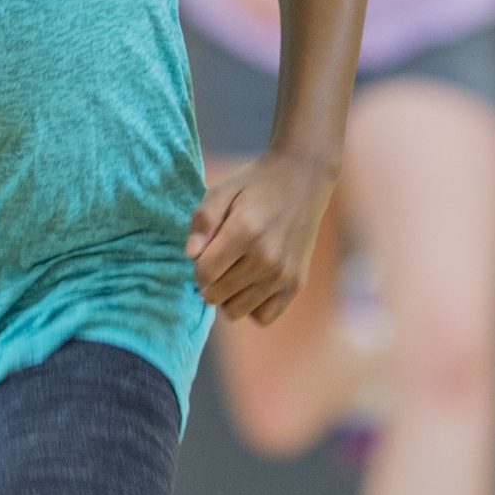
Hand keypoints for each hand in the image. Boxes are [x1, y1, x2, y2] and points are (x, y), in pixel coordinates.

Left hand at [185, 147, 337, 323]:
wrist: (304, 177)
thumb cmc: (256, 184)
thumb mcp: (222, 190)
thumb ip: (203, 220)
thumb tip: (190, 255)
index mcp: (245, 232)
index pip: (203, 273)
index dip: (197, 264)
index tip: (207, 250)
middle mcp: (267, 258)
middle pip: (216, 295)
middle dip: (209, 280)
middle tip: (220, 258)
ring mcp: (284, 274)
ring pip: (235, 310)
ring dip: (227, 295)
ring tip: (234, 271)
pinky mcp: (296, 284)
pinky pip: (263, 317)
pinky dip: (252, 306)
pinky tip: (251, 284)